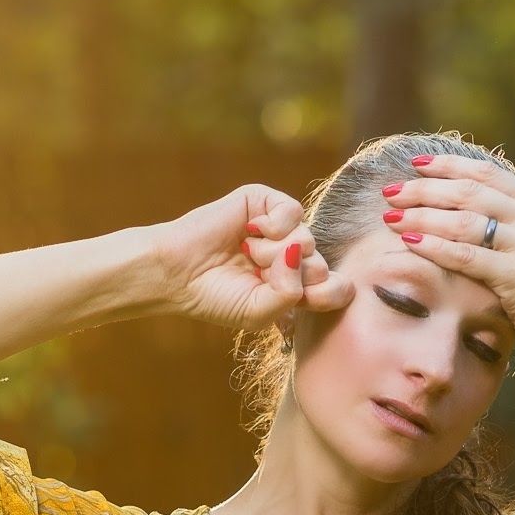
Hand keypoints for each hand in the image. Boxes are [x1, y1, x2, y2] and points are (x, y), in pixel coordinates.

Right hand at [156, 184, 353, 333]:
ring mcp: (281, 229)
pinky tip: (251, 231)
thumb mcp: (260, 312)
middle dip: (290, 276)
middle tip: (258, 276)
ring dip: (273, 253)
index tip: (304, 299)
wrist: (177, 274)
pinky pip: (293, 211)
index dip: (327, 293)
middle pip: (323, 265)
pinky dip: (275, 225)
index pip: (337, 288)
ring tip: (246, 255)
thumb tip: (300, 247)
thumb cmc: (217, 297)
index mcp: (296, 286)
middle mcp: (293, 256)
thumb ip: (291, 293)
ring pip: (308, 239)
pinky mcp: (265, 203)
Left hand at [376, 150, 514, 360]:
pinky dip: (434, 246)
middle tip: (390, 191)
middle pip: (468, 192)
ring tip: (391, 216)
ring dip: (421, 215)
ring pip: (463, 221)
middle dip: (423, 189)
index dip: (448, 165)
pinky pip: (466, 256)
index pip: (487, 174)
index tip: (416, 165)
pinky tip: (409, 241)